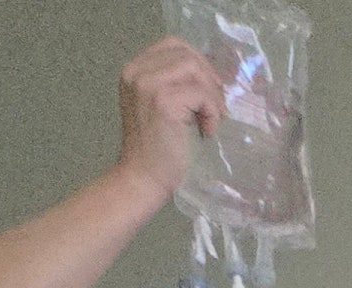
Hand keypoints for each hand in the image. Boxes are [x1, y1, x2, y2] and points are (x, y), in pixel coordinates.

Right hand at [114, 37, 223, 200]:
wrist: (143, 178)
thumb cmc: (156, 149)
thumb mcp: (161, 105)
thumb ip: (174, 84)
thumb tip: (211, 75)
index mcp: (134, 69)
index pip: (173, 45)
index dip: (198, 62)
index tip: (210, 88)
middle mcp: (137, 71)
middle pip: (186, 54)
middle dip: (209, 79)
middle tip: (216, 108)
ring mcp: (148, 84)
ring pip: (195, 69)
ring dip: (211, 95)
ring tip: (211, 121)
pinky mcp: (163, 102)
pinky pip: (201, 93)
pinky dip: (211, 111)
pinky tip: (207, 131)